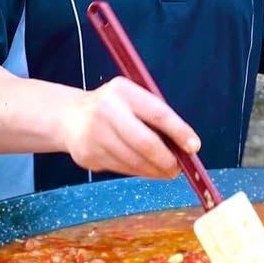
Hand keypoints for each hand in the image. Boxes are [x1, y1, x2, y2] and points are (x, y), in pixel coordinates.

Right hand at [58, 77, 200, 178]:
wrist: (69, 117)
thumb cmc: (112, 107)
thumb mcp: (131, 98)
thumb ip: (154, 116)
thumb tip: (184, 146)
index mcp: (122, 91)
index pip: (157, 113)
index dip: (179, 131)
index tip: (194, 147)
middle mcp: (106, 111)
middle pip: (145, 143)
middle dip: (166, 160)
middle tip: (177, 169)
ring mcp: (94, 135)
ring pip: (134, 161)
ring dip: (154, 170)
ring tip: (165, 171)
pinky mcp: (88, 156)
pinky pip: (121, 169)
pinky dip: (138, 171)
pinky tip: (145, 169)